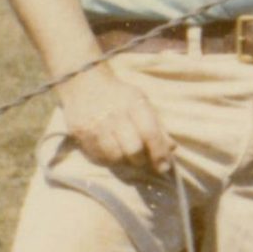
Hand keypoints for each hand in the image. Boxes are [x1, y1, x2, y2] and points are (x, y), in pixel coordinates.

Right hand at [59, 65, 174, 176]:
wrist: (84, 85)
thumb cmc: (120, 96)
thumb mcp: (142, 103)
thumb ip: (158, 126)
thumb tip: (172, 148)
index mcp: (135, 104)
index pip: (150, 133)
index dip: (159, 153)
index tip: (164, 167)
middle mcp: (115, 115)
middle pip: (133, 149)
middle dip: (141, 161)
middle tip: (143, 161)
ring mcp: (96, 126)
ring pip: (114, 157)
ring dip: (124, 162)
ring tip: (126, 157)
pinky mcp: (80, 134)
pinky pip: (97, 157)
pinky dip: (108, 160)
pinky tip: (111, 153)